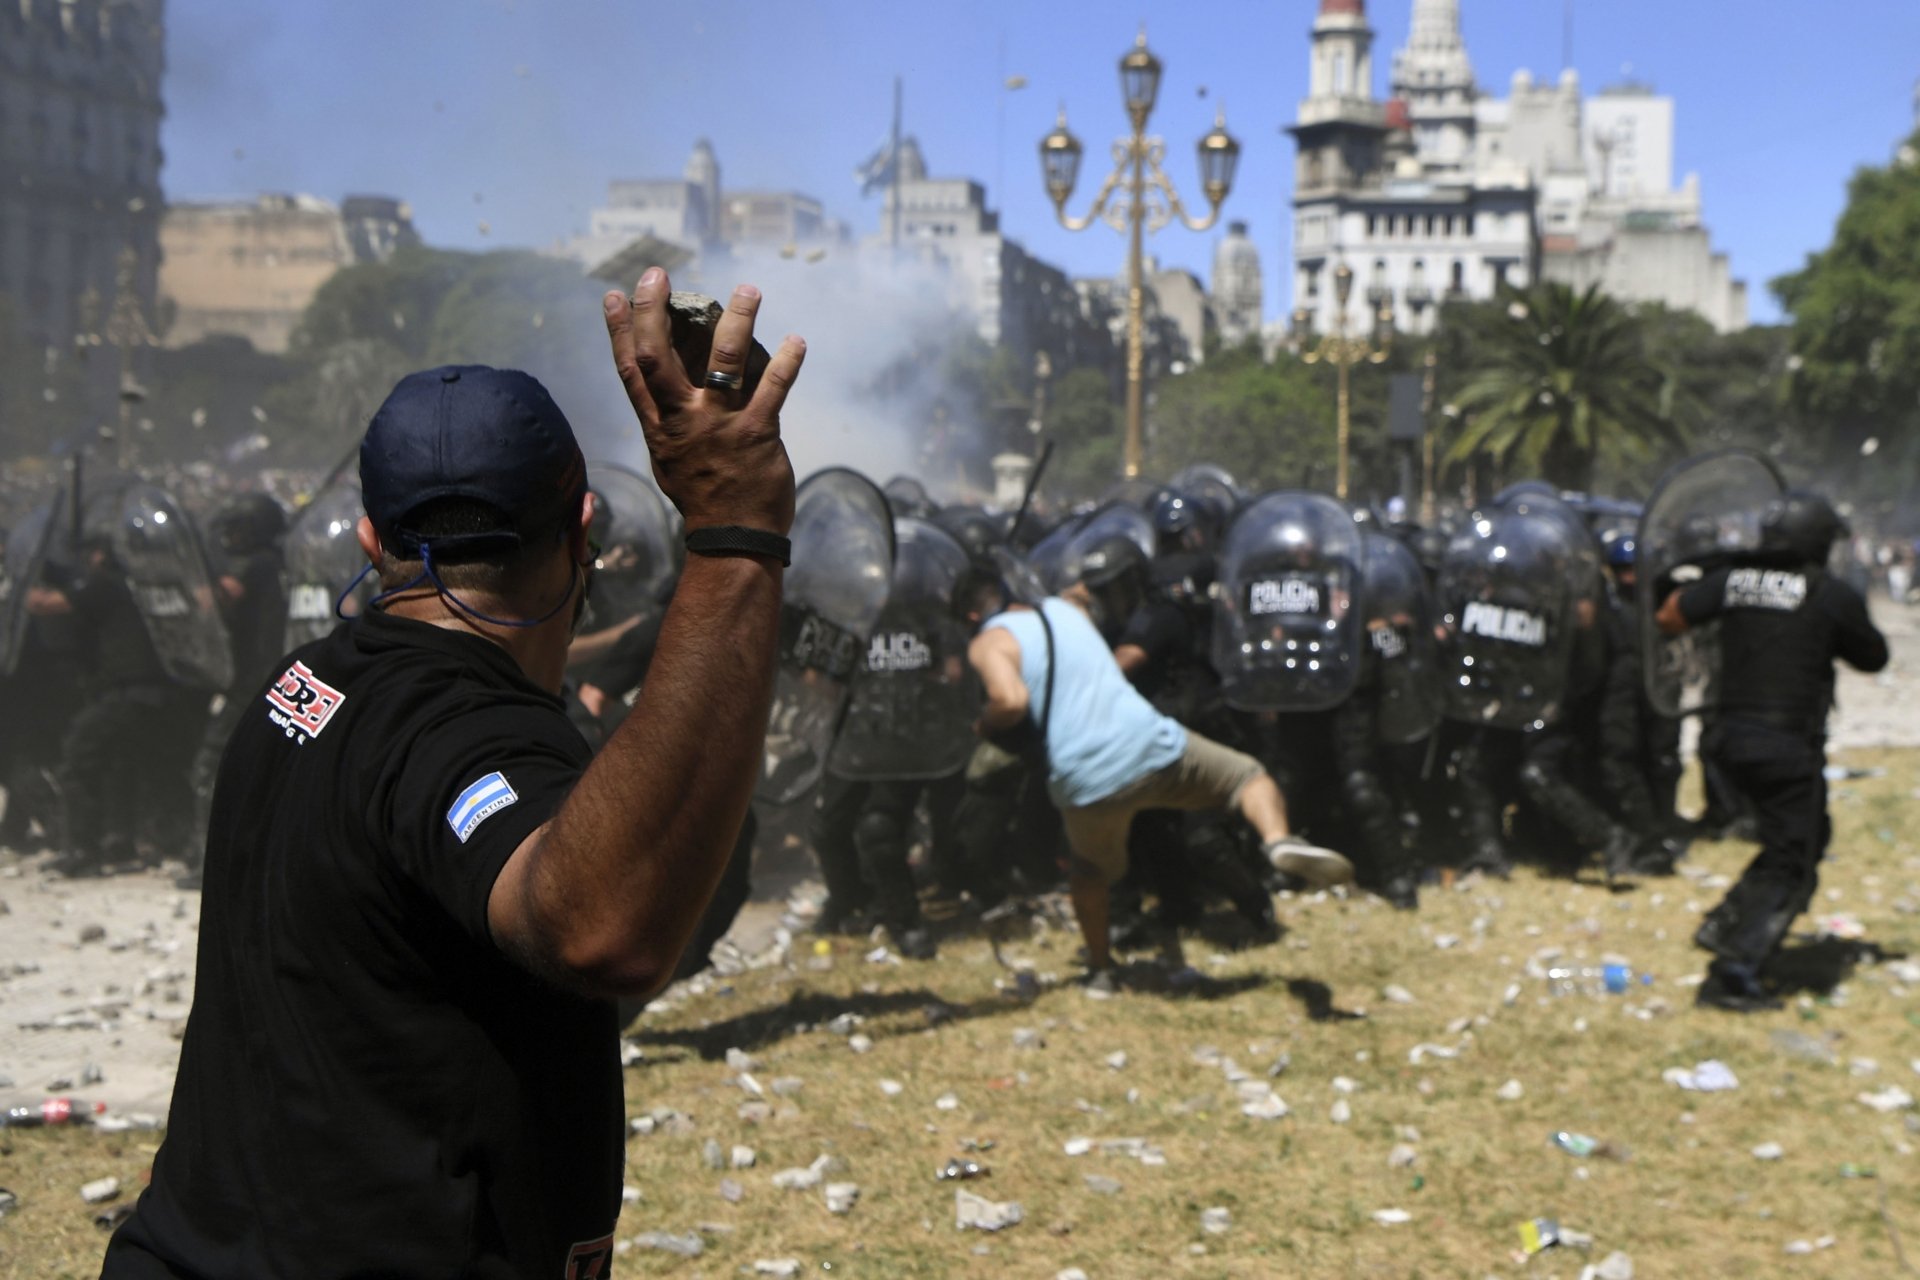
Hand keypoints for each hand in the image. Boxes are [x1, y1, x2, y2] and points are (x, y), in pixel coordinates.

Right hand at [604, 268, 800, 535]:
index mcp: (659, 427)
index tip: (616, 295)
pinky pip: (773, 388)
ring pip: (723, 362)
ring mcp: (720, 426)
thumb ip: (666, 419)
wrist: (733, 539)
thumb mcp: (669, 458)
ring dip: (736, 321)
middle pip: (658, 358)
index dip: (620, 331)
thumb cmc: (703, 497)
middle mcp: (683, 421)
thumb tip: (663, 385)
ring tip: (748, 289)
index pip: (631, 371)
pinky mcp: (758, 434)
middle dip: (654, 313)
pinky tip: (796, 340)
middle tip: (657, 276)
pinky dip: (787, 362)